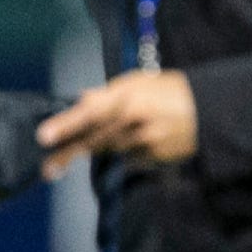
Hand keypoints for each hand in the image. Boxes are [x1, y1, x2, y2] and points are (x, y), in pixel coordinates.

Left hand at [39, 69, 199, 166]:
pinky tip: (137, 141)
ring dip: (98, 149)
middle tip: (48, 170)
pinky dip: (123, 152)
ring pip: (108, 150)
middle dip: (68, 155)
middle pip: (93, 140)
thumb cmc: (169, 91)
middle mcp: (133, 121)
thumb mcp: (140, 82)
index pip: (89, 112)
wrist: (208, 112)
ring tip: (101, 144)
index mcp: (128, 97)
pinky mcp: (151, 157)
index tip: (44, 137)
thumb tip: (82, 98)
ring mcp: (143, 142)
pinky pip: (127, 158)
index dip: (66, 124)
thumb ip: (108, 93)